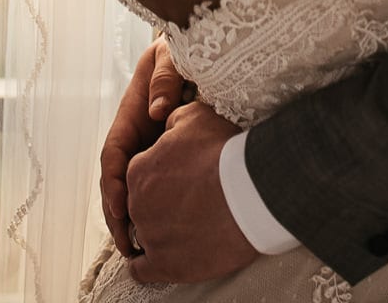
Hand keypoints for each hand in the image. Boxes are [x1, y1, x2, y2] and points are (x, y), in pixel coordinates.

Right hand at [99, 39, 188, 257]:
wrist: (200, 46)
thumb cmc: (182, 47)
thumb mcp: (172, 55)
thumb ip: (166, 78)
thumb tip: (158, 111)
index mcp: (131, 115)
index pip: (113, 155)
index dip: (114, 185)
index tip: (121, 209)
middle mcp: (136, 135)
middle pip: (118, 180)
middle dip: (118, 215)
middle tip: (128, 245)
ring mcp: (151, 147)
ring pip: (135, 187)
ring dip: (133, 218)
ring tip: (140, 249)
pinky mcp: (168, 154)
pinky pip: (157, 184)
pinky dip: (154, 207)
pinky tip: (164, 230)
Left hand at [124, 101, 257, 282]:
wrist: (251, 191)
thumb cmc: (225, 153)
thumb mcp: (195, 117)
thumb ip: (173, 118)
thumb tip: (165, 119)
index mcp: (139, 171)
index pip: (141, 176)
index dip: (163, 175)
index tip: (183, 178)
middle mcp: (136, 205)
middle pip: (141, 206)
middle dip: (160, 203)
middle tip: (188, 201)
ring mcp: (150, 236)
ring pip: (143, 236)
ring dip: (159, 232)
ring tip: (185, 228)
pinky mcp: (164, 265)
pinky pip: (142, 270)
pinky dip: (149, 265)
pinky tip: (164, 257)